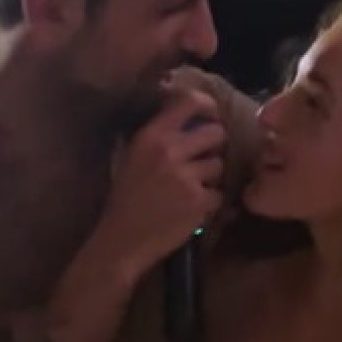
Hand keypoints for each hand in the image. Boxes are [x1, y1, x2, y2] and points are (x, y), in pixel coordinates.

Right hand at [97, 86, 225, 276]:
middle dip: (214, 147)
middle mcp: (168, 151)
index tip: (210, 115)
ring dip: (211, 177)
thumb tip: (186, 113)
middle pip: (216, 133)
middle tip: (202, 160)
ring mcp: (185, 177)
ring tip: (192, 188)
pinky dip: (210, 203)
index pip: (188, 101)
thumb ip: (158, 134)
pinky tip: (191, 209)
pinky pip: (219, 193)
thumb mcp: (132, 155)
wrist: (121, 240)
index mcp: (150, 136)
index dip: (207, 105)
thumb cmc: (125, 197)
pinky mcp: (198, 202)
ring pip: (220, 164)